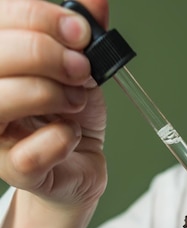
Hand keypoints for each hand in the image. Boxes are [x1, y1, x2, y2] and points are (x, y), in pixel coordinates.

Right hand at [0, 0, 107, 209]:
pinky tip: (71, 135)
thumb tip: (97, 2)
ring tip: (76, 100)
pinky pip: (30, 153)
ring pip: (1, 101)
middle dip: (44, 54)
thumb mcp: (78, 67)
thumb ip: (81, 34)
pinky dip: (60, 139)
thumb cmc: (68, 113)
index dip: (40, 18)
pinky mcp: (13, 172)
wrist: (79, 163)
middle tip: (81, 68)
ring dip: (49, 93)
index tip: (81, 32)